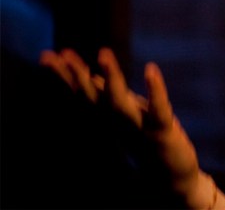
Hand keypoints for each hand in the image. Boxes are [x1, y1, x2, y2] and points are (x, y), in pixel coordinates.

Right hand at [39, 48, 217, 207]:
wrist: (171, 177)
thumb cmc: (147, 142)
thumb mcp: (125, 116)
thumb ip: (109, 97)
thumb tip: (90, 77)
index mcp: (109, 117)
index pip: (83, 92)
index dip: (66, 74)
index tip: (46, 56)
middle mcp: (118, 123)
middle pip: (93, 96)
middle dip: (77, 74)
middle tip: (61, 53)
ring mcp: (139, 127)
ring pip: (120, 102)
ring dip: (112, 77)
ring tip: (103, 52)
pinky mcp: (162, 132)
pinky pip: (158, 109)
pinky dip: (155, 89)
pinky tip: (151, 69)